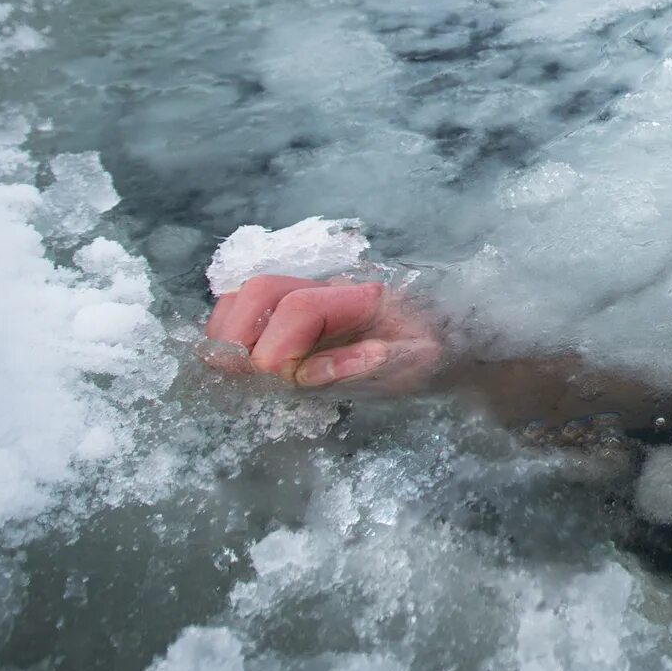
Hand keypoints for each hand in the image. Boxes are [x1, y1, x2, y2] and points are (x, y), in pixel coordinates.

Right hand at [198, 274, 444, 393]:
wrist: (441, 344)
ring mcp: (304, 295)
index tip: (288, 382)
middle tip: (258, 377)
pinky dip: (230, 335)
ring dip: (230, 336)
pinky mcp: (291, 309)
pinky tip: (242, 364)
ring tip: (245, 372)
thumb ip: (384, 361)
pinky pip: (242, 309)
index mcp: (360, 298)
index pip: (299, 308)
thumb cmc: (432, 354)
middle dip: (242, 338)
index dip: (281, 351)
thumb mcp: (418, 361)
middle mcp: (325, 289)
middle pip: (258, 290)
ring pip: (243, 295)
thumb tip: (370, 353)